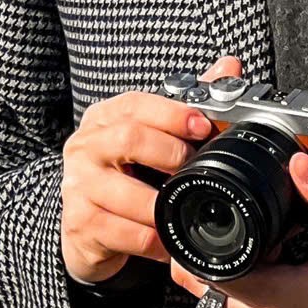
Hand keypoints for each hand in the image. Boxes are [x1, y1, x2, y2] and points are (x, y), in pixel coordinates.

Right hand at [60, 51, 243, 285]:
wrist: (88, 227)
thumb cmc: (127, 174)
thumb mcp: (152, 137)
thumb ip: (188, 105)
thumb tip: (230, 66)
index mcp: (105, 118)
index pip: (136, 104)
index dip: (172, 113)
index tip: (203, 126)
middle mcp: (86, 146)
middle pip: (128, 138)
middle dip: (170, 153)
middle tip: (196, 169)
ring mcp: (78, 185)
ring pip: (125, 192)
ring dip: (163, 204)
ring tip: (186, 208)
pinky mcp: (79, 224)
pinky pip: (122, 233)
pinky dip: (152, 240)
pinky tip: (169, 242)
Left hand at [167, 144, 307, 307]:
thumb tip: (302, 164)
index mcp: (278, 299)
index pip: (209, 272)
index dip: (199, 240)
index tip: (211, 209)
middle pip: (211, 281)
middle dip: (218, 245)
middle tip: (249, 215)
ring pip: (227, 294)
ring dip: (237, 263)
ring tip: (274, 235)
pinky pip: (249, 306)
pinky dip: (254, 279)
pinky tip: (285, 257)